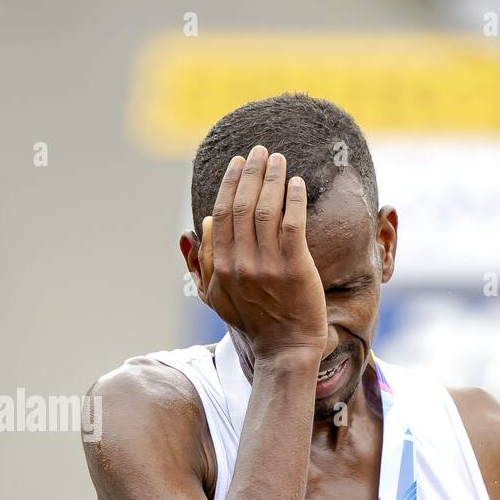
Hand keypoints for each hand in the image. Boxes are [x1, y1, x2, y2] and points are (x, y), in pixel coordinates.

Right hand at [199, 146, 327, 372]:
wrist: (285, 350)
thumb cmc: (254, 323)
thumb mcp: (217, 297)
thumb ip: (203, 263)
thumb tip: (203, 224)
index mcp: (220, 266)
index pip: (223, 213)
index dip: (230, 182)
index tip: (238, 162)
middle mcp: (241, 263)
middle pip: (242, 205)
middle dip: (251, 171)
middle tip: (260, 150)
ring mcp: (268, 266)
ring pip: (266, 209)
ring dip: (272, 178)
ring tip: (278, 159)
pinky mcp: (295, 268)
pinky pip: (293, 224)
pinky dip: (293, 199)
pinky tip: (296, 183)